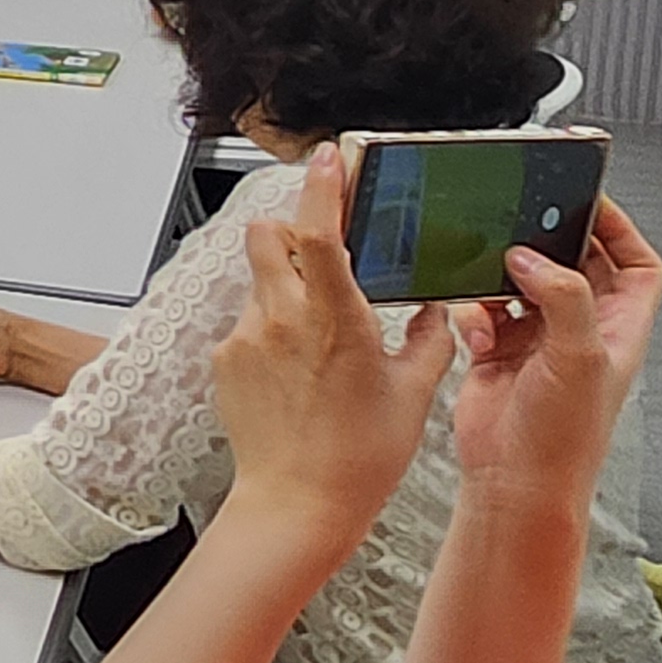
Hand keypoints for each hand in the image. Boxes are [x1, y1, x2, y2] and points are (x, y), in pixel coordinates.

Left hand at [213, 148, 452, 545]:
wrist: (295, 505)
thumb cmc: (358, 458)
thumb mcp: (413, 394)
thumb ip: (429, 341)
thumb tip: (436, 310)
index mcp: (335, 322)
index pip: (319, 234)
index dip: (323, 188)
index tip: (330, 158)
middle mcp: (282, 321)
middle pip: (267, 236)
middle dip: (291, 228)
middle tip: (321, 245)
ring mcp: (247, 339)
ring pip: (258, 280)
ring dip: (285, 283)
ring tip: (319, 328)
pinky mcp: (225, 359)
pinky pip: (247, 322)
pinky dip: (272, 327)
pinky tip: (297, 368)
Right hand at [462, 195, 661, 496]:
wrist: (513, 481)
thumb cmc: (565, 439)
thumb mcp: (579, 358)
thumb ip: (563, 297)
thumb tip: (532, 257)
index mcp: (619, 326)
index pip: (635, 261)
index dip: (617, 227)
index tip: (586, 198)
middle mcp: (581, 328)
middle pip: (571, 262)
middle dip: (546, 243)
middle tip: (521, 222)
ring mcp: (537, 336)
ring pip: (520, 279)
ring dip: (499, 276)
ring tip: (491, 279)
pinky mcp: (496, 347)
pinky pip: (481, 306)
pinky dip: (472, 310)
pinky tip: (476, 329)